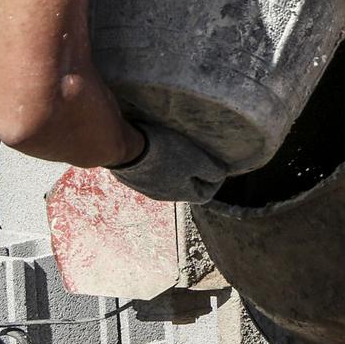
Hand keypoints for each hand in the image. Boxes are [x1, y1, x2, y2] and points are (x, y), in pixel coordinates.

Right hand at [107, 121, 230, 202]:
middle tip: (201, 155)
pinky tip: (160, 148)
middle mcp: (161, 195)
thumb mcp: (196, 160)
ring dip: (177, 166)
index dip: (216, 181)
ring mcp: (143, 187)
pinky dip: (160, 162)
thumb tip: (221, 175)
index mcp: (179, 194)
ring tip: (181, 149)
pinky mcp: (130, 175)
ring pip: (168, 179)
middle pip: (186, 187)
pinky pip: (151, 171)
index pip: (205, 195)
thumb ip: (212, 170)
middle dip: (197, 172)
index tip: (218, 165)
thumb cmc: (164, 153)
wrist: (123, 148)